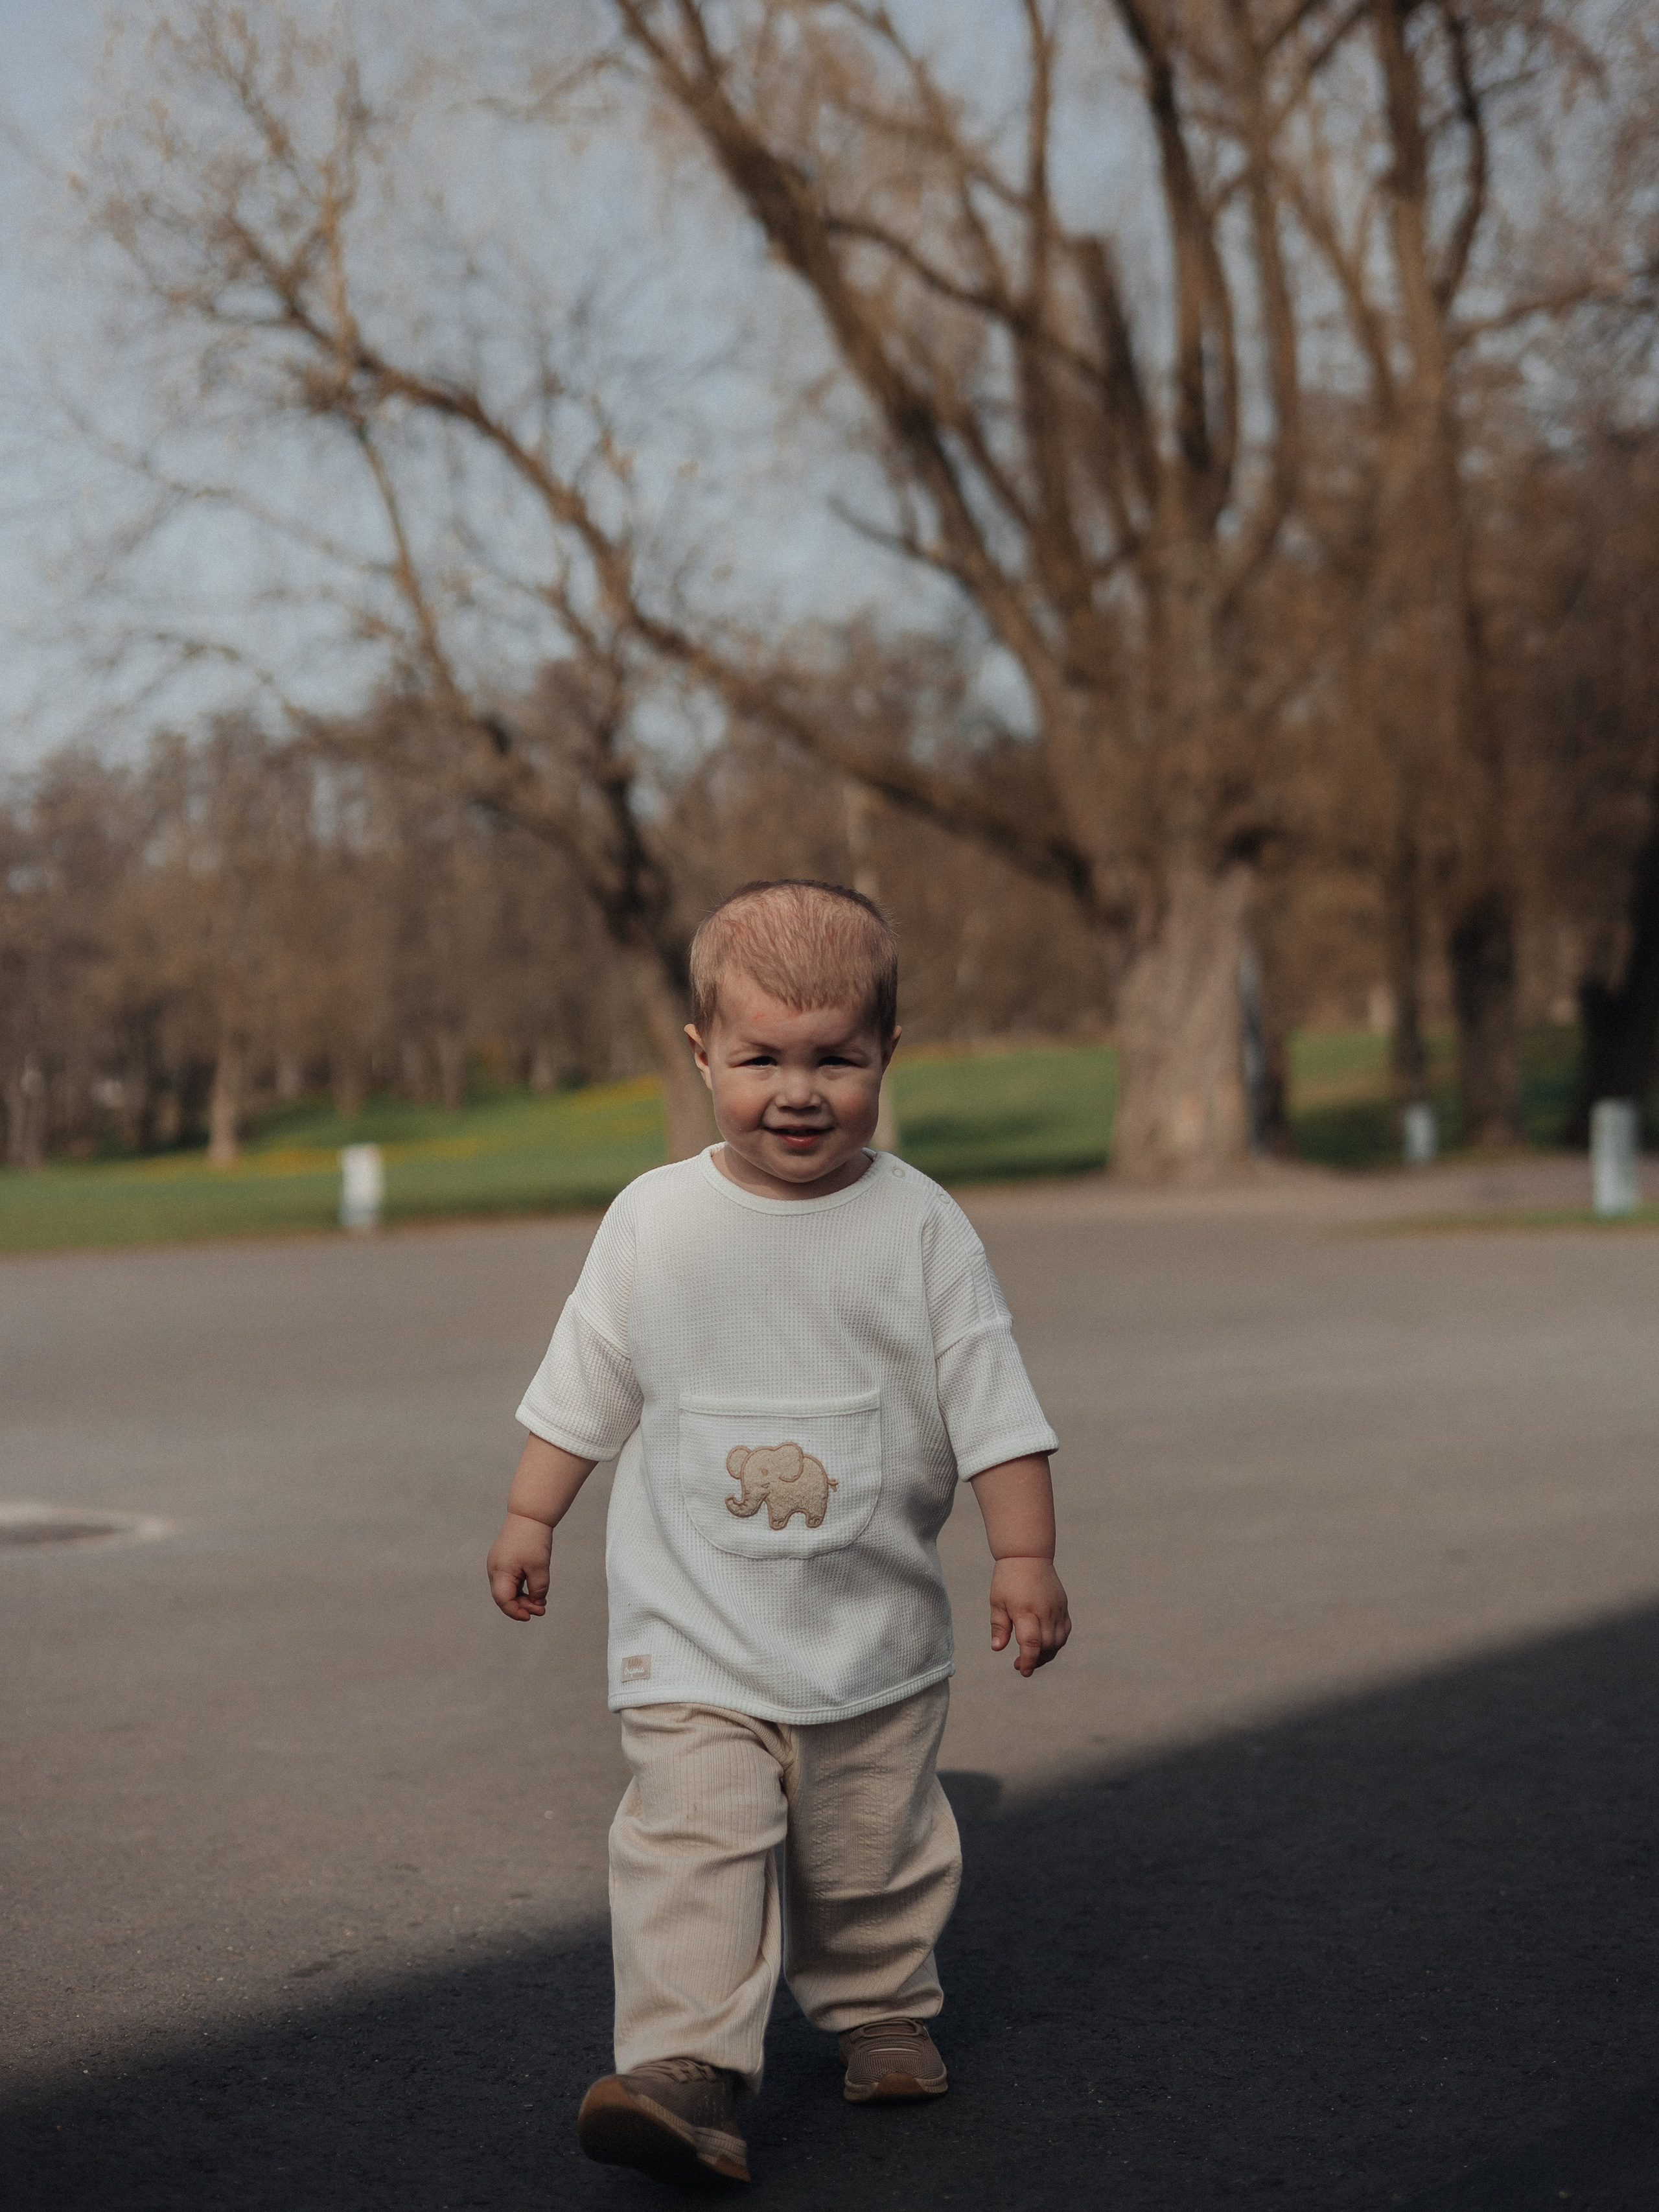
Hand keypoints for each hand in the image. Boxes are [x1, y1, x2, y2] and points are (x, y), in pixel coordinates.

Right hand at [487, 1511, 553, 1621]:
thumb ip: (538, 1589)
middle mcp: (495, 1570)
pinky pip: (510, 1580)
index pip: (503, 1601)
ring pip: (508, 1589)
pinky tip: (534, 1591)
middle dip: (522, 1606)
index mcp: (499, 1572)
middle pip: (504, 1597)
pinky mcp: (504, 1560)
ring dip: (523, 1598)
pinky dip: (521, 1587)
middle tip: (541, 1610)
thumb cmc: (533, 1539)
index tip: (531, 1616)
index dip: (516, 1612)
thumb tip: (537, 1604)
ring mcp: (498, 1564)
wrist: (529, 1514)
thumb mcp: (540, 1568)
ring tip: (540, 1602)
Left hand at [989, 1556, 1070, 1676]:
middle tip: (1019, 1663)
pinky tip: (1045, 1643)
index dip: (1028, 1660)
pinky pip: (1065, 1631)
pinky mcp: (1063, 1606)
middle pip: (1047, 1645)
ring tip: (1032, 1654)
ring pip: (1058, 1641)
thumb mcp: (997, 1602)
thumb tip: (997, 1648)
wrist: (1028, 1555)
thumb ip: (999, 1627)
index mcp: (1025, 1610)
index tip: (1022, 1670)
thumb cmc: (1008, 1579)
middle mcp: (1045, 1611)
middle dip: (1035, 1659)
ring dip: (1046, 1653)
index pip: (1031, 1643)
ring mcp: (1057, 1608)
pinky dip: (1057, 1642)